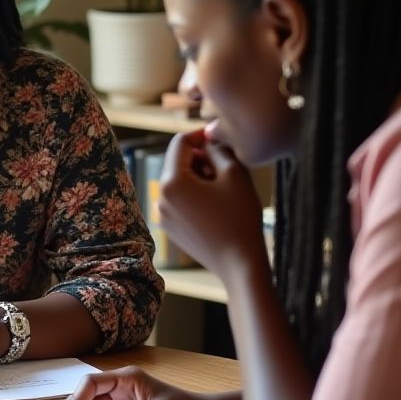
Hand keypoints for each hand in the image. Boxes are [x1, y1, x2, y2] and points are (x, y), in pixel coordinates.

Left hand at [158, 131, 267, 277]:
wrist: (239, 263)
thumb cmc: (240, 217)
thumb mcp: (235, 174)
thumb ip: (218, 149)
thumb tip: (208, 140)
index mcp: (172, 183)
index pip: (179, 143)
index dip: (199, 135)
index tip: (218, 137)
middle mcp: (160, 198)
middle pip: (177, 163)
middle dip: (200, 159)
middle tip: (226, 168)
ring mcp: (162, 215)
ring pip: (178, 183)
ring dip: (198, 177)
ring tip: (223, 189)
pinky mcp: (170, 228)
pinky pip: (179, 201)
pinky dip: (194, 195)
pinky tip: (216, 206)